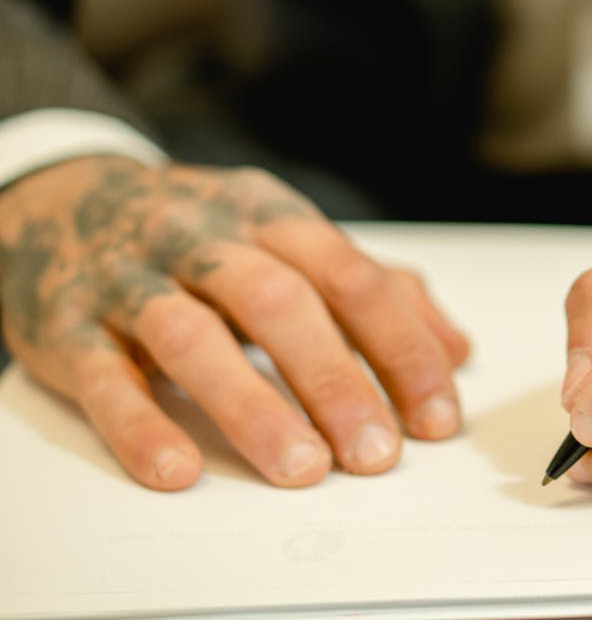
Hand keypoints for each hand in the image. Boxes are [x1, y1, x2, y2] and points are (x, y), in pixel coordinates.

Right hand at [0, 156, 468, 489]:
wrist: (57, 200)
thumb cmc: (200, 236)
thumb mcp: (289, 242)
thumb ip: (376, 291)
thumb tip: (456, 350)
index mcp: (270, 214)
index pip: (352, 278)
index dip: (402, 350)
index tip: (436, 419)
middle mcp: (202, 236)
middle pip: (279, 302)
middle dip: (335, 381)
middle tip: (375, 453)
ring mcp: (130, 277)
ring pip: (192, 336)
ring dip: (252, 406)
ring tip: (300, 468)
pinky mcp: (67, 325)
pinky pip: (104, 376)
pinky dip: (140, 426)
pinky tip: (178, 469)